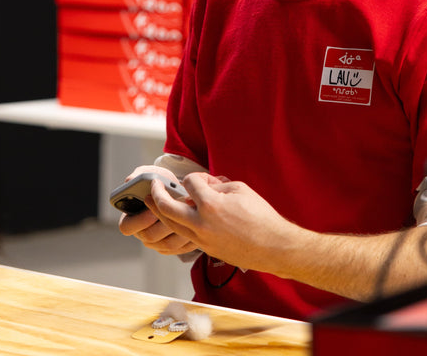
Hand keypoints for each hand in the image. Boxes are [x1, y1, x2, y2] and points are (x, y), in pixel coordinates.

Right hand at [116, 165, 199, 255]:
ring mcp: (159, 243)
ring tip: (189, 215)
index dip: (139, 220)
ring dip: (180, 228)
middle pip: (150, 236)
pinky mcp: (175, 248)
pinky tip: (197, 222)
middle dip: (163, 222)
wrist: (179, 191)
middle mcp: (143, 233)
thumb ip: (138, 176)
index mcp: (130, 218)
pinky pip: (183, 248)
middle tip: (176, 211)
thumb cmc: (161, 182)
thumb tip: (130, 181)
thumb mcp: (149, 174)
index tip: (152, 210)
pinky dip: (191, 237)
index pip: (127, 227)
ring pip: (168, 244)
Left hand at [145, 172, 300, 273]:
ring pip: (171, 224)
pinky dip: (176, 224)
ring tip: (153, 202)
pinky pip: (183, 235)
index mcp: (210, 205)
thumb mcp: (240, 190)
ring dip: (159, 211)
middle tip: (152, 186)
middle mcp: (201, 224)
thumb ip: (218, 185)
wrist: (274, 247)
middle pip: (166, 207)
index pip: (190, 183)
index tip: (199, 178)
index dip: (194, 177)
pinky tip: (174, 218)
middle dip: (156, 194)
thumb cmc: (261, 217)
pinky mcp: (206, 249)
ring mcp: (202, 239)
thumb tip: (205, 185)